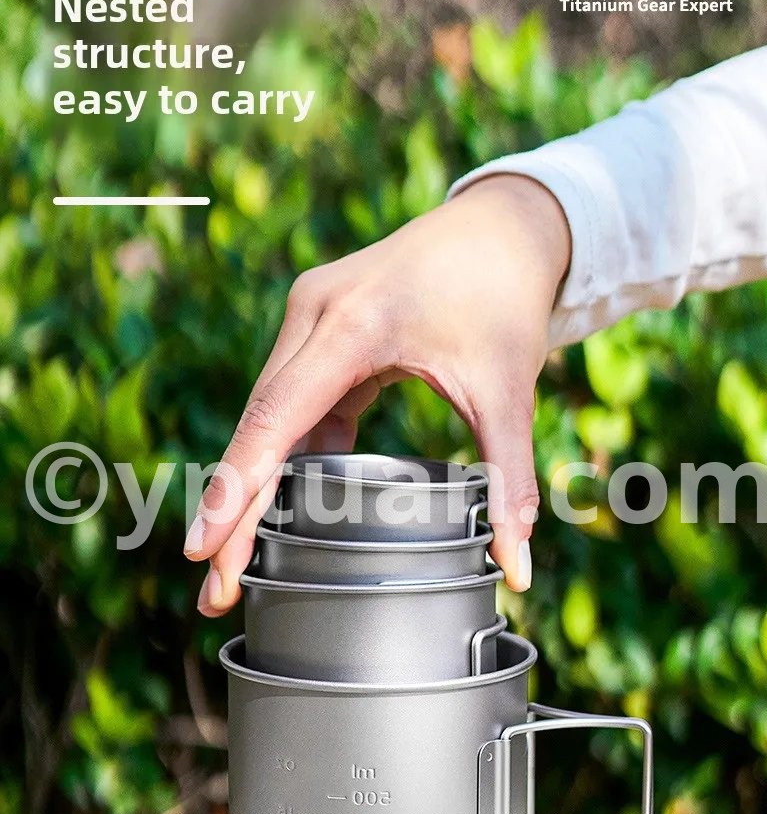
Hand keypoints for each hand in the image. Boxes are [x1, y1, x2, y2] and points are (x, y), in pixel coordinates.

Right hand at [185, 173, 570, 613]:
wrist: (505, 225)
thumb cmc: (505, 298)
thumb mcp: (509, 388)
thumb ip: (510, 480)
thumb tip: (518, 571)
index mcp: (352, 325)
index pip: (277, 418)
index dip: (237, 490)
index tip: (201, 549)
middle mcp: (313, 314)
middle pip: (260, 426)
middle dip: (235, 510)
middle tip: (213, 589)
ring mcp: (310, 316)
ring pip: (269, 415)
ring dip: (254, 486)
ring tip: (238, 562)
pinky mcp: (320, 326)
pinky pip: (292, 398)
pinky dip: (287, 453)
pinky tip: (282, 505)